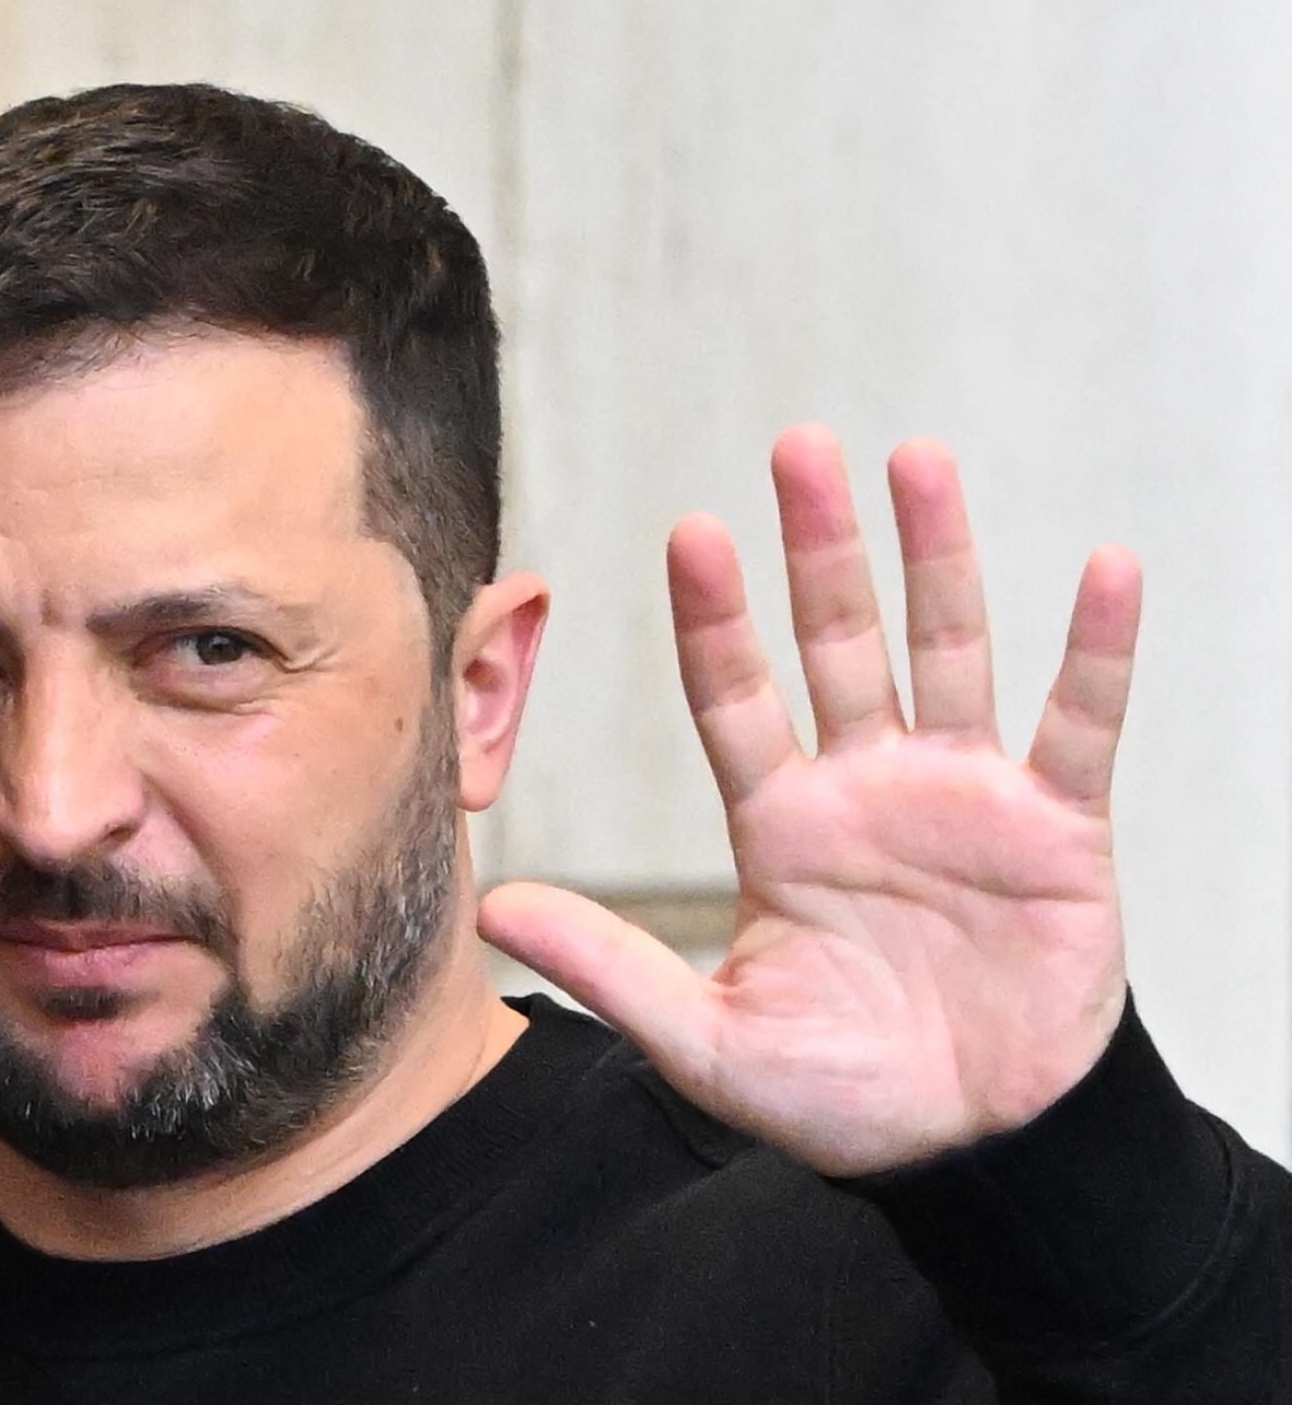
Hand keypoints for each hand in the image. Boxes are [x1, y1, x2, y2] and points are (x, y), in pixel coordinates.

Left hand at [478, 427, 1140, 1176]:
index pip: (734, 694)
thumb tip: (493, 907)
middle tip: (799, 445)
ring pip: (948, 649)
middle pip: (837, 639)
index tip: (690, 529)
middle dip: (819, 544)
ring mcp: (964, 798)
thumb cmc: (843, 1099)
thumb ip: (612, 968)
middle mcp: (866, 787)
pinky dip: (1096, 649)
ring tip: (919, 459)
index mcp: (781, 825)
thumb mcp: (712, 1042)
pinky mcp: (1058, 831)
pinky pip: (1081, 722)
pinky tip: (1104, 568)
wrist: (976, 1151)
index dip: (716, 615)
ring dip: (937, 555)